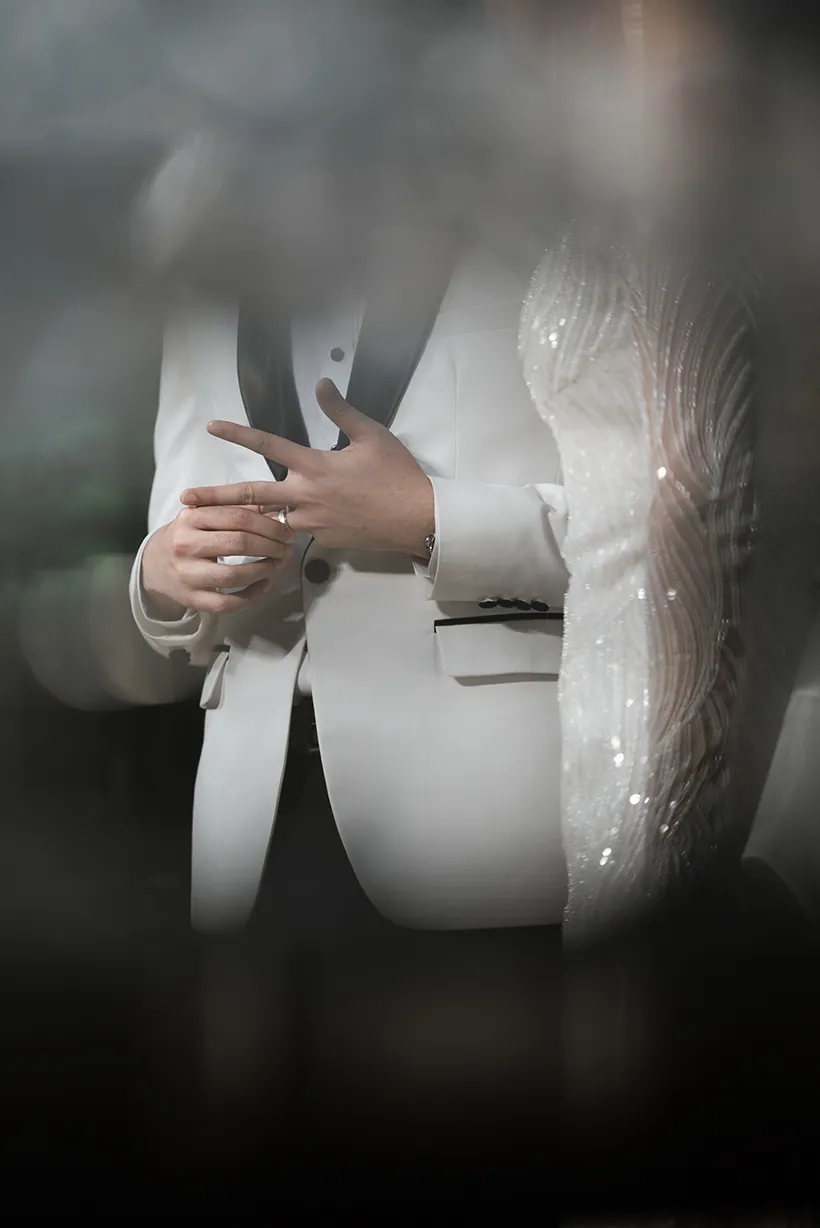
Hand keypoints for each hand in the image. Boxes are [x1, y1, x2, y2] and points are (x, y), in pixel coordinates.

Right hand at [141, 503, 293, 617]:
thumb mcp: (202, 516)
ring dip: (265, 570)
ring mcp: (187, 574)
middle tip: (285, 548)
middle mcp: (186, 545)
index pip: (238, 517)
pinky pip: (228, 602)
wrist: (154, 566)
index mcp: (190, 518)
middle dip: (271, 546)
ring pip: (235, 575)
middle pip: (239, 543)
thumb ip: (236, 510)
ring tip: (277, 565)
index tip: (285, 530)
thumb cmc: (187, 537)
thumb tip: (276, 511)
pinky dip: (252, 595)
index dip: (268, 525)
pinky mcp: (192, 599)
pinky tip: (263, 585)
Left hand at [180, 379, 434, 555]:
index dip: (237, 433)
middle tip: (186, 501)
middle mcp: (305, 496)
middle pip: (251, 497)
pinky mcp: (325, 542)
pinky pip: (306, 531)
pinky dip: (307, 523)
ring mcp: (313, 523)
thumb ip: (341, 411)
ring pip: (278, 518)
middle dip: (215, 499)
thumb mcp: (371, 435)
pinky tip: (324, 520)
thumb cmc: (397, 474)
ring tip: (245, 518)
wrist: (417, 519)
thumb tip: (321, 384)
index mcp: (314, 466)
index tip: (212, 427)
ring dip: (267, 515)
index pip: (267, 445)